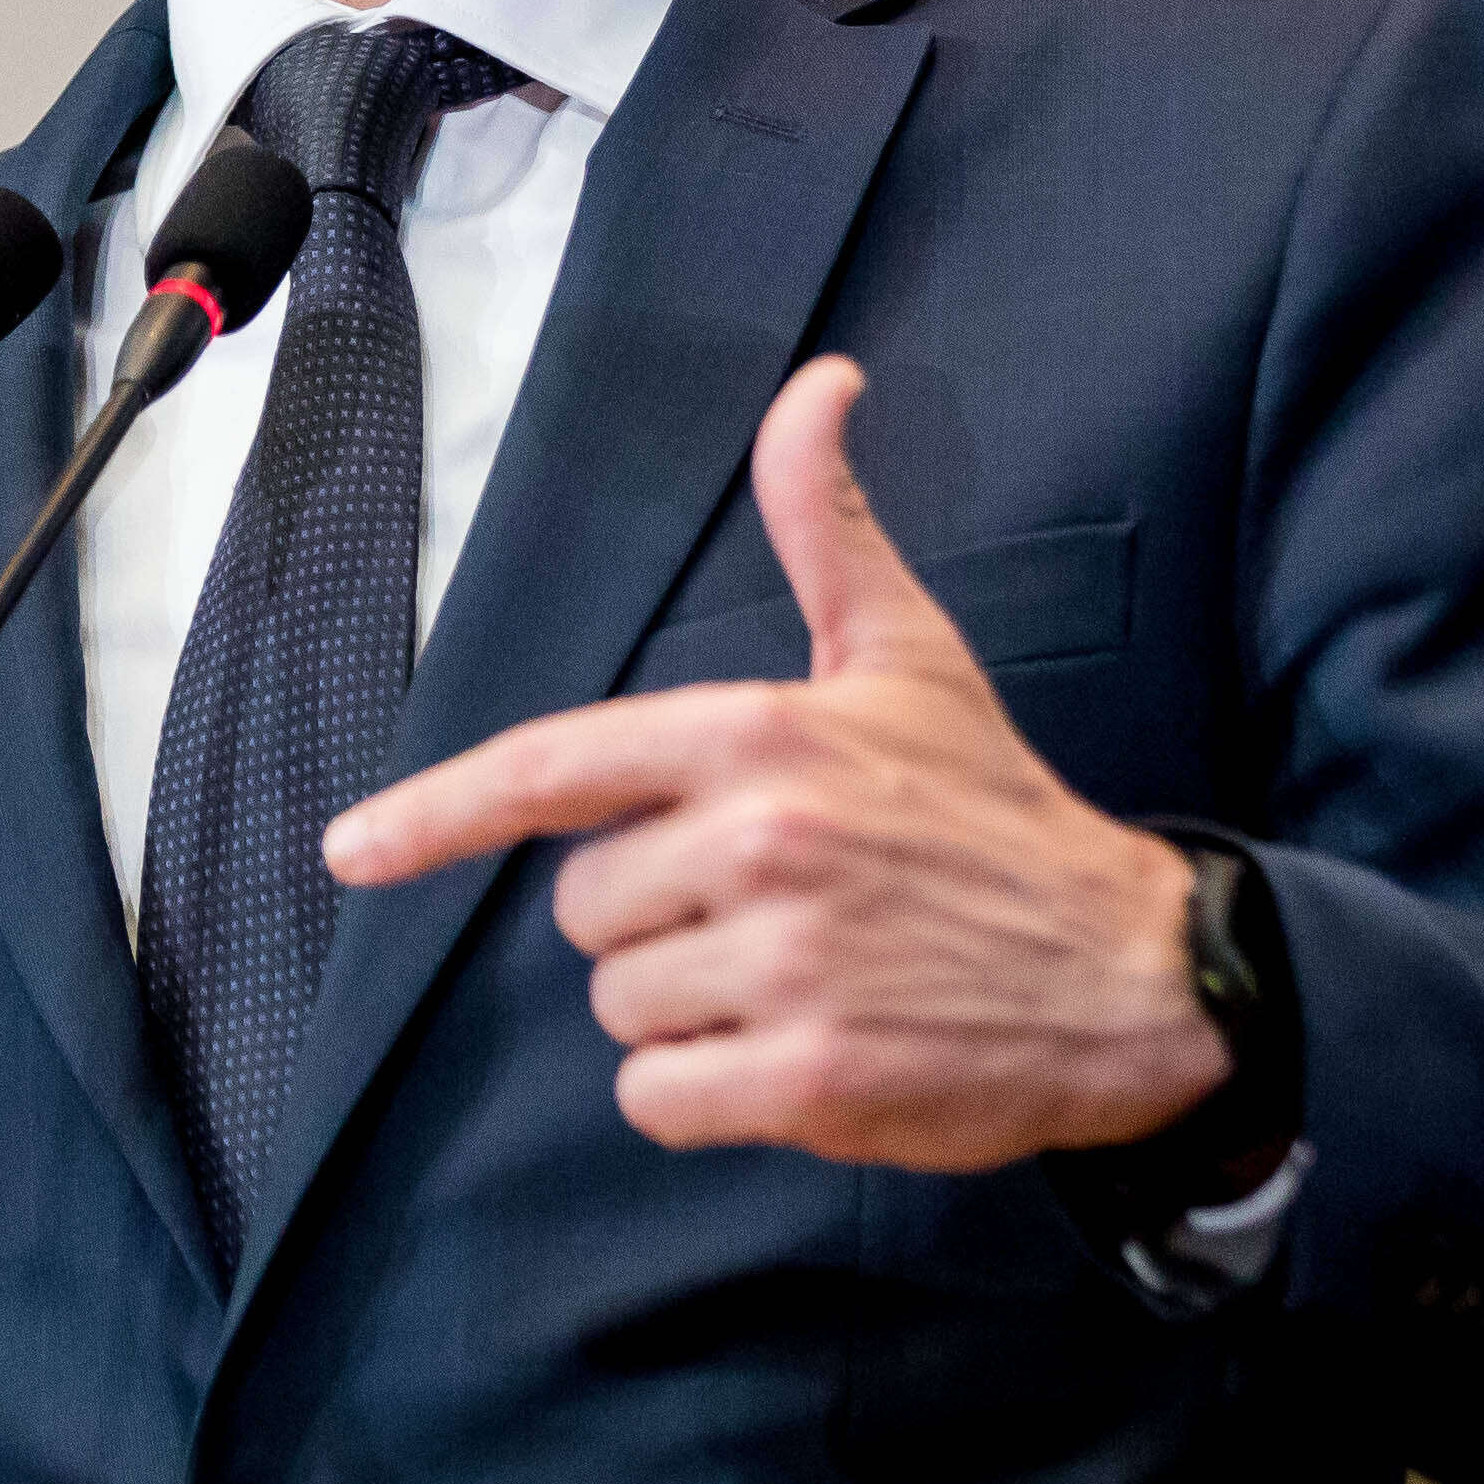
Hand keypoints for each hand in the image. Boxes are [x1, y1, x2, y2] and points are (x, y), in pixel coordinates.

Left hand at [325, 358, 1228, 1167]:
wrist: (1132, 972)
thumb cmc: (995, 813)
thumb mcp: (909, 657)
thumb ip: (827, 528)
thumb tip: (817, 383)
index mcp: (759, 735)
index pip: (554, 767)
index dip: (436, 813)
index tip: (350, 849)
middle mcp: (760, 842)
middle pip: (583, 910)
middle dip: (658, 921)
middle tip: (782, 909)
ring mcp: (786, 964)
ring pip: (620, 1008)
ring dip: (687, 1013)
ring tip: (806, 979)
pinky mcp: (809, 1079)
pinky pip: (660, 1100)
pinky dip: (708, 1097)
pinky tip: (800, 1058)